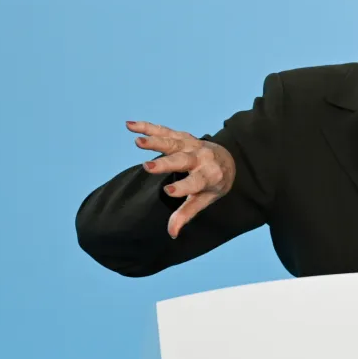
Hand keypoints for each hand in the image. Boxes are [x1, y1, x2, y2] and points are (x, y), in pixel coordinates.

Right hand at [126, 121, 236, 237]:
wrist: (227, 160)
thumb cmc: (214, 184)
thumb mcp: (205, 199)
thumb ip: (187, 213)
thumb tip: (172, 233)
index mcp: (210, 176)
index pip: (195, 183)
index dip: (183, 188)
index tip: (168, 192)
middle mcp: (202, 158)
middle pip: (183, 160)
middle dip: (166, 163)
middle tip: (148, 167)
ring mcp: (193, 145)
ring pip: (172, 142)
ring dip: (154, 141)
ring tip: (137, 142)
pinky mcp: (183, 137)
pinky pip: (164, 131)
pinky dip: (147, 127)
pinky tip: (130, 126)